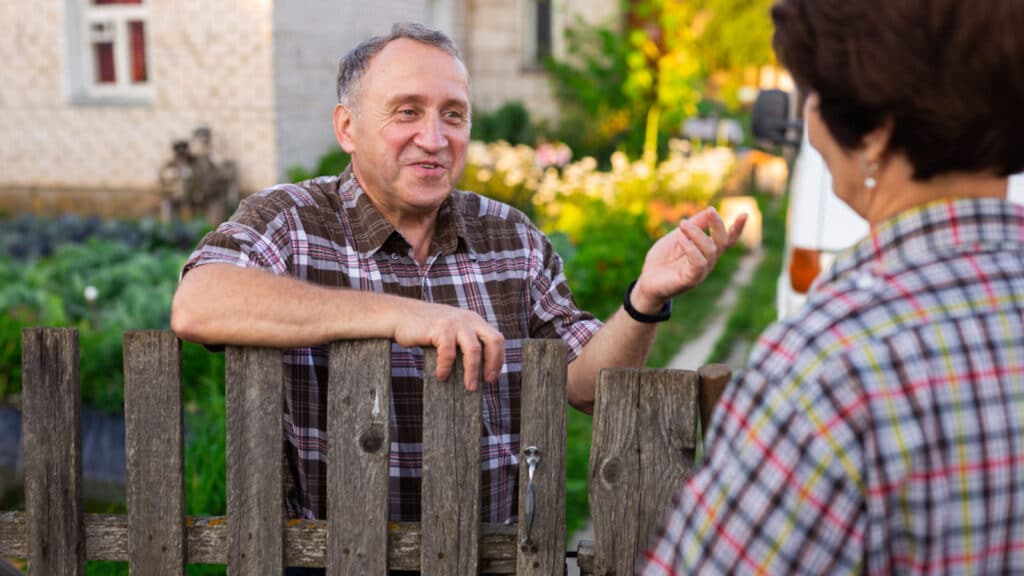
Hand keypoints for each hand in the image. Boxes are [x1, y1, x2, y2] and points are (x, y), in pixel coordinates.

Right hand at [392, 302, 504, 391]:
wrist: (399, 315)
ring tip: (469, 387)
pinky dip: (446, 367)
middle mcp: (468, 319)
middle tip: (488, 380)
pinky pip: (449, 353)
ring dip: (472, 372)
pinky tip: (440, 375)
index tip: (493, 376)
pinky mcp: (440, 328)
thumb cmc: (425, 328)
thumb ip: (464, 341)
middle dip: (493, 363)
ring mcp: (455, 322)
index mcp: (473, 319)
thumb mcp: (451, 330)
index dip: (498, 358)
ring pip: (473, 350)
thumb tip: (477, 369)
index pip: (496, 338)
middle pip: (494, 340)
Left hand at [630, 207, 746, 313]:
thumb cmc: (662, 260)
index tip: (744, 214)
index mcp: (706, 251)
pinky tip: (681, 240)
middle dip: (718, 225)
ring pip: (710, 250)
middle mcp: (707, 262)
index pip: (726, 241)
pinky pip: (698, 263)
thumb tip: (708, 210)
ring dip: (697, 233)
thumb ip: (693, 226)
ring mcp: (700, 272)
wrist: (646, 281)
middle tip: (709, 210)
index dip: (737, 229)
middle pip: (722, 242)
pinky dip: (691, 248)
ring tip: (682, 224)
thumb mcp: (677, 237)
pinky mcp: (690, 280)